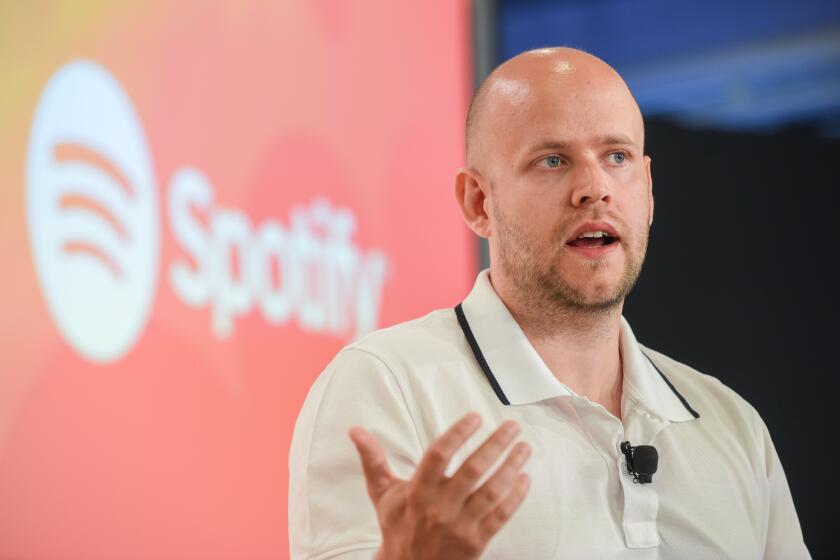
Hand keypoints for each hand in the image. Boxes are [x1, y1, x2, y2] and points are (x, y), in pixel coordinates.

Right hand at [348, 412, 530, 559]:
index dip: (458, 433)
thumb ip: (372, 459)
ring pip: (491, 492)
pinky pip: (501, 516)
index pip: (438, 455)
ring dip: (511, 466)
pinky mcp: (476, 543)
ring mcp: (459, 526)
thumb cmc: (397, 525)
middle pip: (472, 470)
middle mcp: (439, 508)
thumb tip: (355, 430)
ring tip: (524, 447)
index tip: (476, 417)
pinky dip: (516, 497)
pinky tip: (525, 477)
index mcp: (417, 491)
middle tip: (512, 425)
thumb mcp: (381, 492)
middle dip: (496, 444)